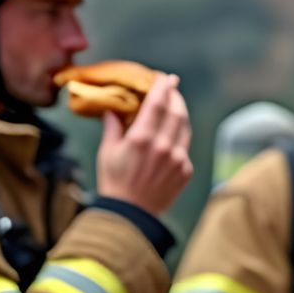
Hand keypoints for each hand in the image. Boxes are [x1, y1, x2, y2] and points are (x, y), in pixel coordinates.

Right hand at [95, 74, 191, 215]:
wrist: (130, 215)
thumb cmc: (114, 182)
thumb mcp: (107, 152)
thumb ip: (113, 127)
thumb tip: (113, 108)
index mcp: (141, 139)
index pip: (157, 104)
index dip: (163, 87)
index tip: (166, 78)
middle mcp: (163, 146)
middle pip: (176, 111)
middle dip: (175, 96)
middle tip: (172, 87)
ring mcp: (178, 158)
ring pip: (185, 127)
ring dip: (181, 113)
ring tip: (175, 105)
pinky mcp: (185, 169)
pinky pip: (185, 146)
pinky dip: (179, 136)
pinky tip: (173, 133)